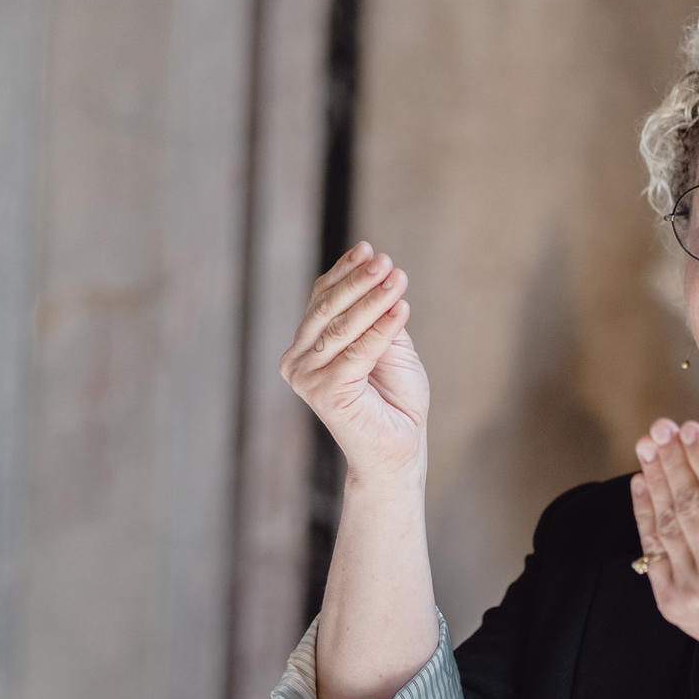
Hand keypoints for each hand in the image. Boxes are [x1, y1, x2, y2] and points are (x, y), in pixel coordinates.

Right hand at [281, 242, 429, 483]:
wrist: (398, 449)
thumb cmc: (393, 399)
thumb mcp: (387, 346)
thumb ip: (374, 316)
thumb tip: (374, 270)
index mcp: (306, 345)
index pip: (321, 299)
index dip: (344, 273)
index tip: (368, 249)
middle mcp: (297, 360)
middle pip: (328, 308)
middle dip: (359, 282)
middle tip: (386, 262)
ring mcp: (306, 377)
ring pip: (342, 327)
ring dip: (373, 299)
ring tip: (398, 278)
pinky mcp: (324, 393)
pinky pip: (358, 351)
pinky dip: (382, 328)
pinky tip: (401, 309)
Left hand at [629, 419, 698, 666]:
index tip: (689, 428)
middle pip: (689, 506)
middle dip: (672, 461)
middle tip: (660, 428)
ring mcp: (692, 589)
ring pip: (667, 523)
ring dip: (656, 480)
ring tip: (648, 446)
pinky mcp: (670, 600)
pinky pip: (653, 548)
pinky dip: (645, 512)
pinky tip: (642, 482)